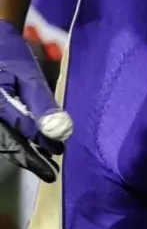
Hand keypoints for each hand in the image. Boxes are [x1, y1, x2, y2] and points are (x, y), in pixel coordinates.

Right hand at [0, 22, 71, 181]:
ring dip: (22, 150)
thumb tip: (59, 130)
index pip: (21, 136)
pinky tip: (30, 143)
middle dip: (29, 158)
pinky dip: (15, 139)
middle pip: (8, 144)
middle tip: (50, 173)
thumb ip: (42, 103)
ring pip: (4, 140)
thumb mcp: (29, 76)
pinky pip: (3, 131)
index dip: (40, 149)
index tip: (57, 160)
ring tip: (43, 160)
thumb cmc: (10, 55)